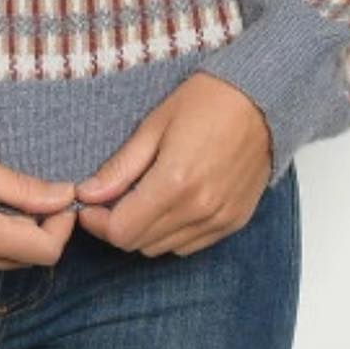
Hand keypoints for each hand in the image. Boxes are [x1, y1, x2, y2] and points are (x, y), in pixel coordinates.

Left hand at [72, 73, 273, 257]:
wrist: (262, 100)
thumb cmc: (207, 102)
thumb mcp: (153, 126)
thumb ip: (120, 167)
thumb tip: (87, 193)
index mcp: (175, 183)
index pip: (122, 232)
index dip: (98, 222)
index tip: (90, 204)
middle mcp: (199, 210)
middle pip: (139, 244)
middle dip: (117, 225)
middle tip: (111, 198)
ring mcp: (219, 220)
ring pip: (163, 248)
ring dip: (144, 230)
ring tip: (141, 197)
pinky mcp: (234, 222)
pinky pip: (190, 245)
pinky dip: (171, 233)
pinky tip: (169, 204)